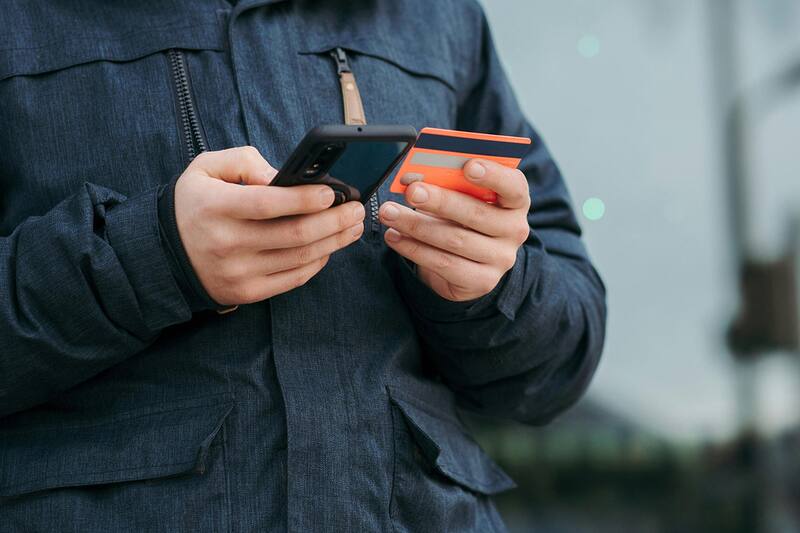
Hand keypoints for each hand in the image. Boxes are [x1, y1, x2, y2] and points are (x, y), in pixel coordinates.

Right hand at [174, 146, 364, 304]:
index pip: (268, 203)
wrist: (165, 253)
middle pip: (294, 235)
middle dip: (333, 221)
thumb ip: (244, 161)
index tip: (333, 193)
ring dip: (334, 242)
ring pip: (299, 258)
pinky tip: (330, 247)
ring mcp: (238, 272)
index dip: (304, 199)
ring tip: (353, 226)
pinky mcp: (247, 292)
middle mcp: (227, 243)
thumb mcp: (206, 168)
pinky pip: (293, 279)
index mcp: (216, 208)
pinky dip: (317, 263)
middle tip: (356, 209)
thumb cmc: (195, 204)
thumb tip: (281, 175)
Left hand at [379, 159, 529, 301]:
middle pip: (477, 214)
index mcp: (516, 201)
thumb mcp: (462, 198)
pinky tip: (394, 237)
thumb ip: (448, 184)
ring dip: (416, 225)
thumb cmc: (462, 218)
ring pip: (455, 240)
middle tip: (412, 191)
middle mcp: (515, 230)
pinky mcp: (481, 281)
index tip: (468, 166)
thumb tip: (413, 176)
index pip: (513, 186)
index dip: (493, 175)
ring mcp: (500, 259)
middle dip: (440, 201)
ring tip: (389, 213)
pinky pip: (443, 264)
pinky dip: (414, 249)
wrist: (468, 264)